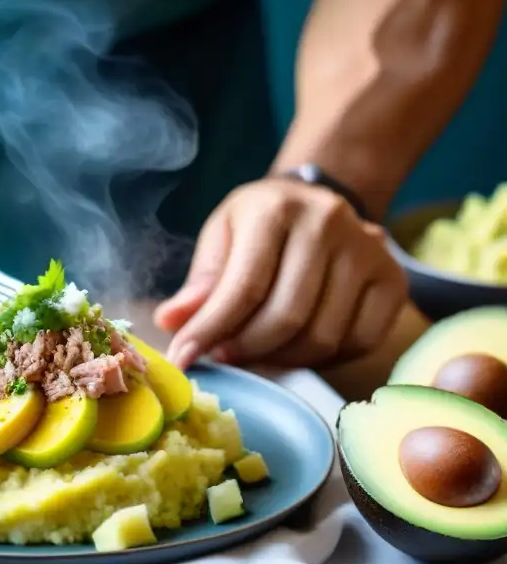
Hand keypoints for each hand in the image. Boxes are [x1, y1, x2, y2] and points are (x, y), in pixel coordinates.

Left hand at [154, 178, 407, 370]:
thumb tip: (169, 321)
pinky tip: (296, 346)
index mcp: (277, 208)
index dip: (210, 330)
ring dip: (280, 359)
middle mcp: (329, 223)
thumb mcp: (221, 239)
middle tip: (224, 356)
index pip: (243, 286)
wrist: (318, 204)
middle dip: (246, 349)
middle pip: (287, 317)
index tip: (183, 359)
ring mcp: (369, 251)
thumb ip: (199, 284)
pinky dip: (322, 359)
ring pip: (321, 337)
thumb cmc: (258, 226)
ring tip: (256, 350)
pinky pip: (358, 343)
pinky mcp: (394, 280)